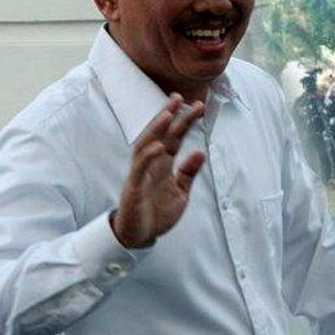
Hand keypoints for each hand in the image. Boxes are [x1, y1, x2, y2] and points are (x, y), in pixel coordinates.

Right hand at [112, 93, 206, 247]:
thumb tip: (201, 152)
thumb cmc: (158, 212)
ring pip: (146, 145)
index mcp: (163, 164)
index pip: (174, 137)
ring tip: (168, 114)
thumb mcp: (181, 192)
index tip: (196, 105)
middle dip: (168, 116)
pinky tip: (159, 146)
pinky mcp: (134, 187)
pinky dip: (149, 156)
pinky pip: (140, 168)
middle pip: (159, 135)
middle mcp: (151, 164)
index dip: (184, 121)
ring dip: (156, 130)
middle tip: (179, 97)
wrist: (140, 236)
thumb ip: (188, 173)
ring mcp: (141, 174)